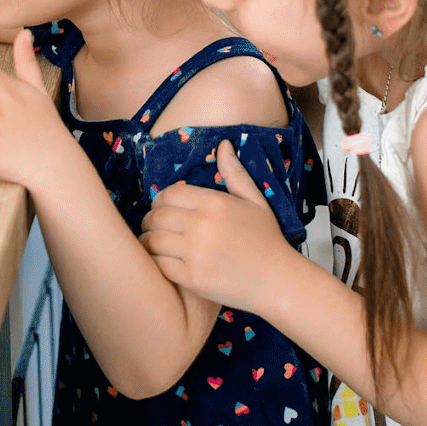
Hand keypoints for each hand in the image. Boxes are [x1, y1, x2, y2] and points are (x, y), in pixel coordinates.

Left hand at [140, 140, 290, 313]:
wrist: (278, 281)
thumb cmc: (267, 240)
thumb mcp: (256, 201)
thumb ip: (235, 174)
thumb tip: (224, 144)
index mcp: (215, 203)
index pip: (169, 194)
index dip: (160, 201)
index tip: (163, 210)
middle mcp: (202, 225)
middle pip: (156, 216)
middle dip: (150, 221)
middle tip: (154, 228)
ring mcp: (195, 252)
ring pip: (152, 241)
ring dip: (148, 242)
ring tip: (154, 244)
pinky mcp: (191, 277)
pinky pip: (158, 265)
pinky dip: (155, 262)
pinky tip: (162, 262)